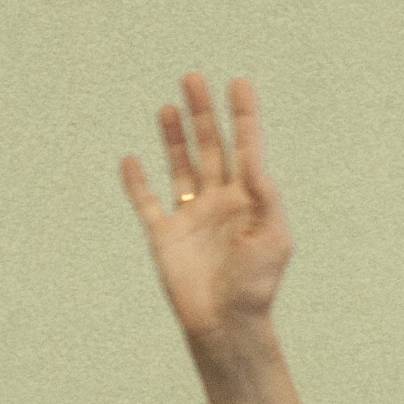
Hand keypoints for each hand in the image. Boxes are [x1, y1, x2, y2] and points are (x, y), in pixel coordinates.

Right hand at [120, 73, 294, 363]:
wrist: (226, 326)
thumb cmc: (256, 288)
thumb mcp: (273, 239)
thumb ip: (266, 198)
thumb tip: (257, 162)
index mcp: (249, 200)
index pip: (245, 147)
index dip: (243, 115)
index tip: (239, 82)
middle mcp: (219, 202)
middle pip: (209, 146)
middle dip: (202, 113)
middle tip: (193, 78)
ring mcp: (190, 217)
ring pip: (180, 165)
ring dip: (174, 137)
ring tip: (169, 106)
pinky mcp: (164, 236)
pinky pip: (147, 202)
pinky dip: (137, 182)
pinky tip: (130, 158)